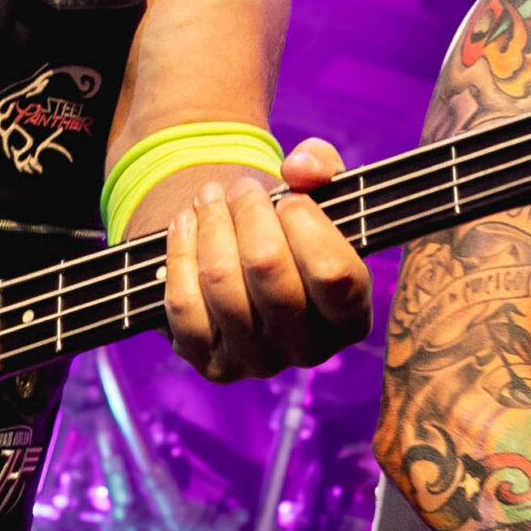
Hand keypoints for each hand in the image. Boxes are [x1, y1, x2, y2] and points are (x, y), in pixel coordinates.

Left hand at [157, 137, 371, 381]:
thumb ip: (322, 166)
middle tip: (242, 188)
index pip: (334, 274)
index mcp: (351, 317)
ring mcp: (258, 362)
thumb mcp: (318, 193)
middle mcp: (310, 350)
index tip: (291, 198)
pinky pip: (184, 307)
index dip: (307, 225)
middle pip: (268, 271)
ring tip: (210, 197)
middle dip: (249, 214)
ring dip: (211, 226)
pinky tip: (184, 224)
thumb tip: (300, 168)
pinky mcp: (211, 364)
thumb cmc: (291, 228)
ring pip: (222, 283)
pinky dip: (179, 254)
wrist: (243, 264)